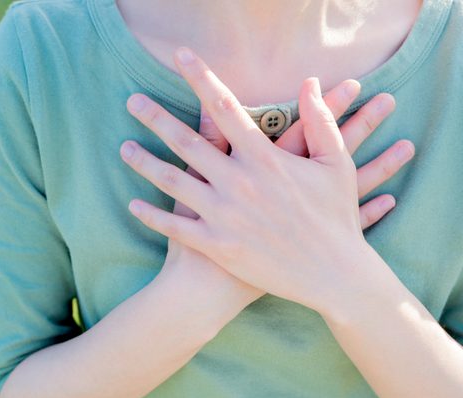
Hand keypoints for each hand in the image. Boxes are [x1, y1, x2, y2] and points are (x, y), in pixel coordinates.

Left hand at [120, 46, 408, 314]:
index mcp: (266, 158)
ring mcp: (225, 216)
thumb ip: (321, 121)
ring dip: (145, 163)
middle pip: (187, 141)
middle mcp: (239, 182)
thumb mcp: (337, 165)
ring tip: (125, 148)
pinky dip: (152, 215)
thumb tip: (309, 84)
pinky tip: (133, 204)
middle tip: (132, 101)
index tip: (180, 57)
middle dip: (156, 118)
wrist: (333, 275)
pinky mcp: (219, 246)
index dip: (200, 77)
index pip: (224, 107)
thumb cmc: (337, 218)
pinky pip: (176, 227)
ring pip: (174, 182)